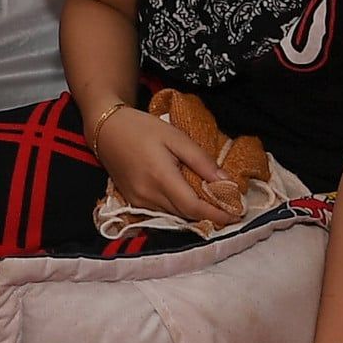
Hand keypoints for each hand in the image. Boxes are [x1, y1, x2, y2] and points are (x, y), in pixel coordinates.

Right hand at [89, 104, 248, 227]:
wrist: (106, 130)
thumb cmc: (142, 128)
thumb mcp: (175, 137)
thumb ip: (201, 160)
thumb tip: (226, 182)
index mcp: (161, 177)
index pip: (194, 207)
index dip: (217, 213)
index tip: (237, 214)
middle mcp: (148, 195)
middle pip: (186, 214)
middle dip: (209, 214)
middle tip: (230, 207)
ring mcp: (139, 201)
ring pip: (175, 214)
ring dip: (195, 212)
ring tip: (213, 202)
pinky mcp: (133, 201)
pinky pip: (162, 211)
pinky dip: (179, 208)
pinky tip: (189, 198)